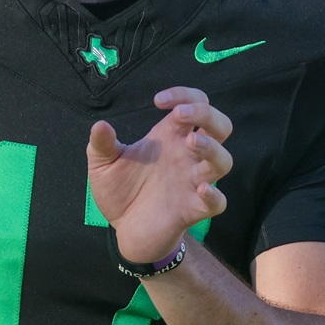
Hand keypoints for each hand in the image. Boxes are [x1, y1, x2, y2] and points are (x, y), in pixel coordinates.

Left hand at [87, 87, 232, 263]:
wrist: (123, 229)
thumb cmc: (121, 190)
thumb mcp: (104, 163)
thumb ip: (102, 144)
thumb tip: (100, 125)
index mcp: (171, 137)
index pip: (194, 105)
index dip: (183, 95)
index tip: (158, 100)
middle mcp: (187, 156)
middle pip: (220, 126)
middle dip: (207, 114)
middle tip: (181, 114)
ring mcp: (193, 182)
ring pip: (223, 161)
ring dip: (212, 148)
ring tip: (192, 142)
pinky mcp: (194, 209)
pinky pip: (218, 202)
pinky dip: (215, 195)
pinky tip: (201, 189)